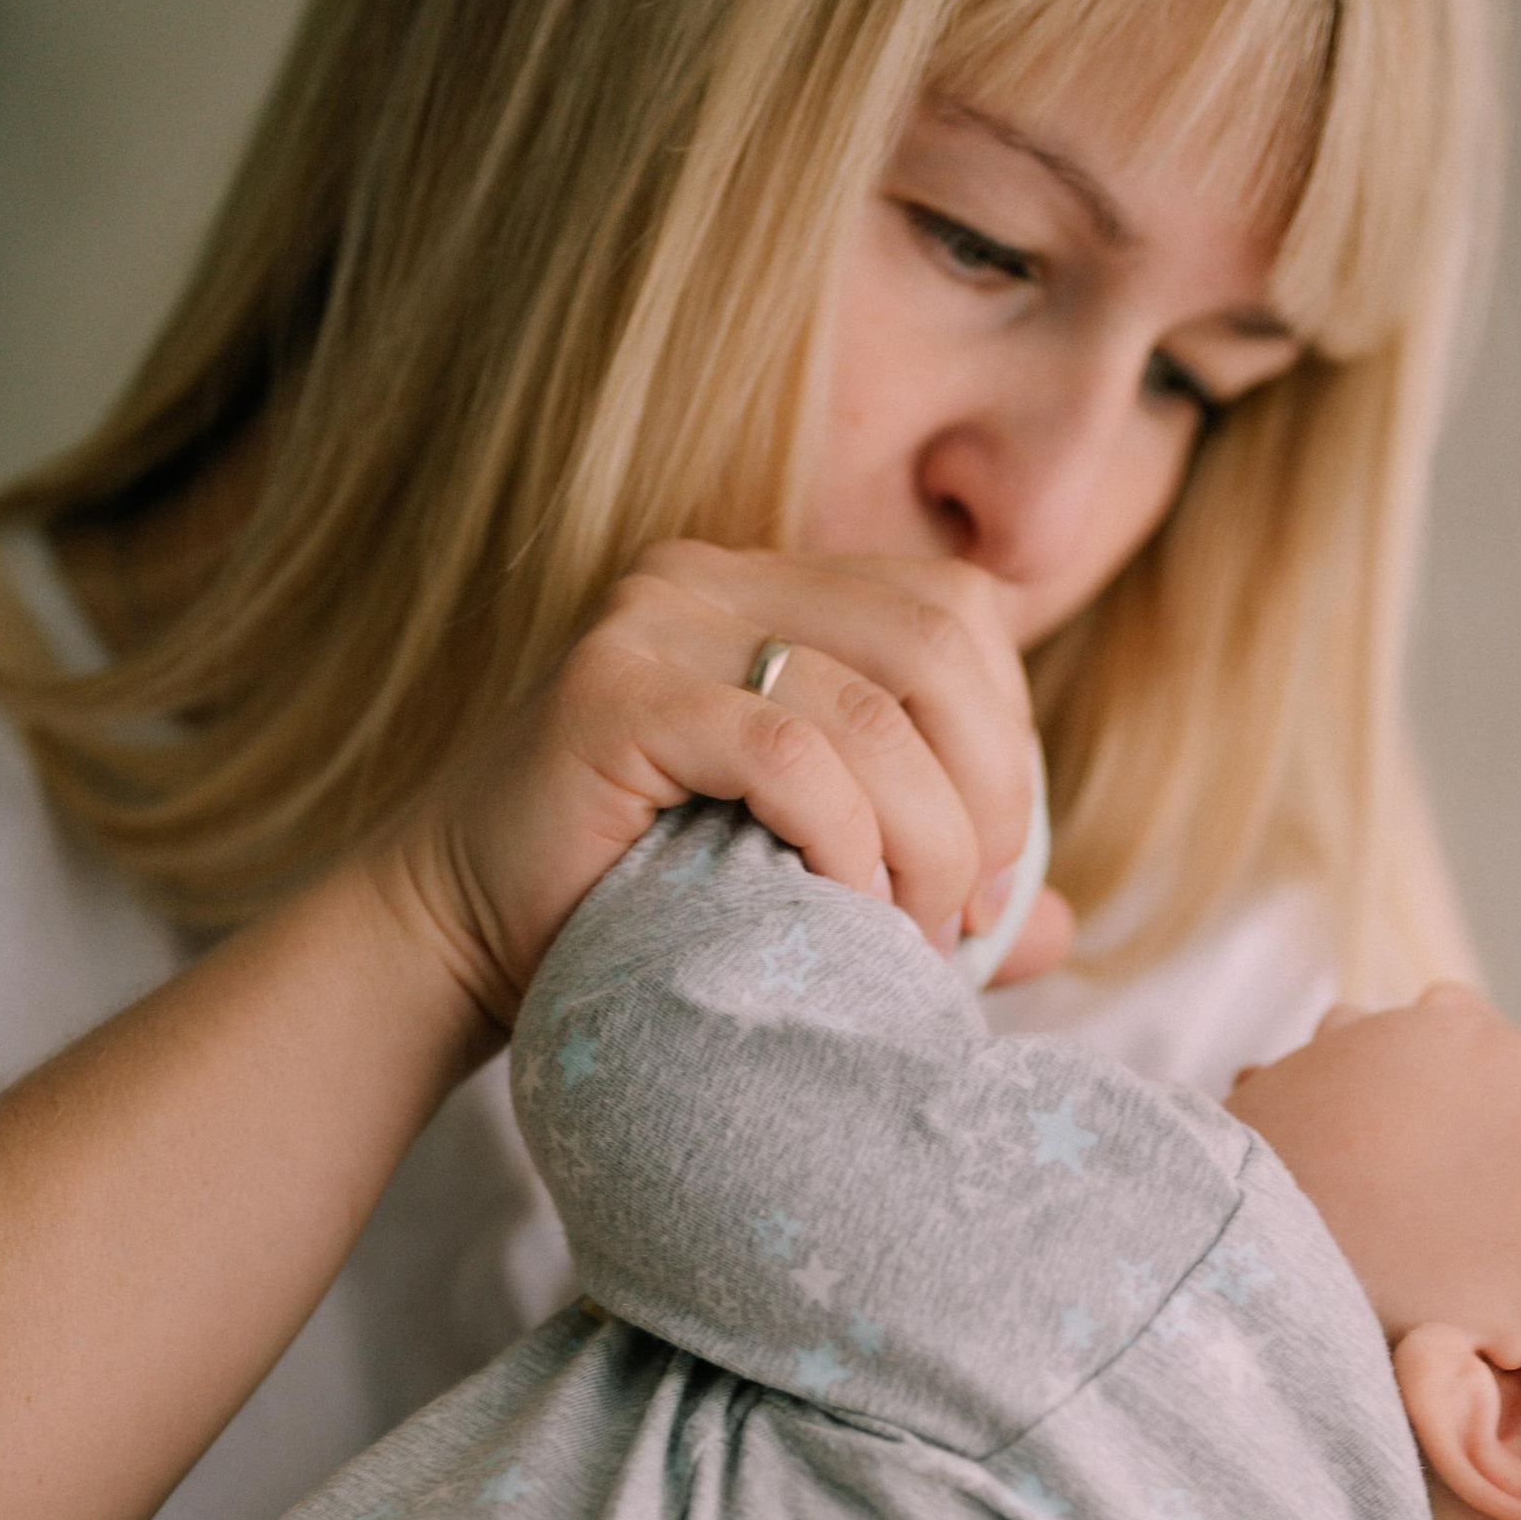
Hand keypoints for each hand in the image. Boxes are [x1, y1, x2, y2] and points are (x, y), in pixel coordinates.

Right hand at [376, 544, 1073, 1028]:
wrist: (457, 942)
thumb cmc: (635, 911)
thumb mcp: (807, 876)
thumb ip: (933, 884)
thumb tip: (1063, 929)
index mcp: (766, 588)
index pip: (957, 612)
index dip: (1007, 737)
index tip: (995, 871)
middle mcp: (710, 577)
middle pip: (939, 641)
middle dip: (989, 792)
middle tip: (971, 911)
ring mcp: (653, 625)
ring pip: (874, 708)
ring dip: (927, 839)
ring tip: (914, 936)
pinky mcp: (611, 698)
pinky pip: (788, 753)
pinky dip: (846, 841)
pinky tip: (845, 912)